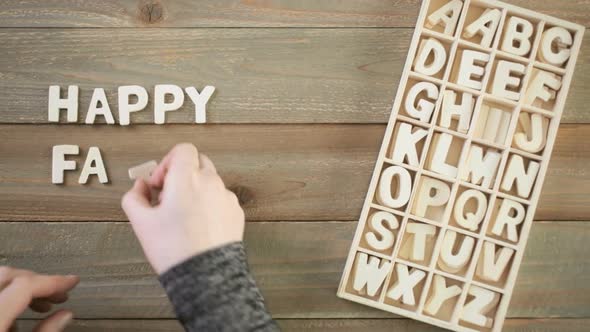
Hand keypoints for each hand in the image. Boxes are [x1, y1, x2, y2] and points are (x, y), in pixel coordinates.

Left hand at [0, 267, 78, 331]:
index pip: (25, 286)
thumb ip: (46, 331)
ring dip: (21, 290)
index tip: (72, 282)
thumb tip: (65, 315)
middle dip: (38, 281)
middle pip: (9, 276)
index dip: (54, 281)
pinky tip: (17, 318)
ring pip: (0, 283)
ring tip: (41, 306)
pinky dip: (7, 299)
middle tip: (59, 293)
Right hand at [122, 143, 244, 273]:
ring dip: (196, 190)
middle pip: (198, 162)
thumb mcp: (141, 222)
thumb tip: (140, 187)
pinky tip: (199, 226)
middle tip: (169, 198)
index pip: (183, 149)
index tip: (160, 183)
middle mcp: (211, 182)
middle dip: (182, 174)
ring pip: (210, 182)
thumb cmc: (174, 248)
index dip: (168, 162)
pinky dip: (210, 205)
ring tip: (183, 216)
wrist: (205, 275)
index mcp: (187, 178)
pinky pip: (221, 200)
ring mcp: (226, 197)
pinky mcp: (236, 212)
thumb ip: (134, 197)